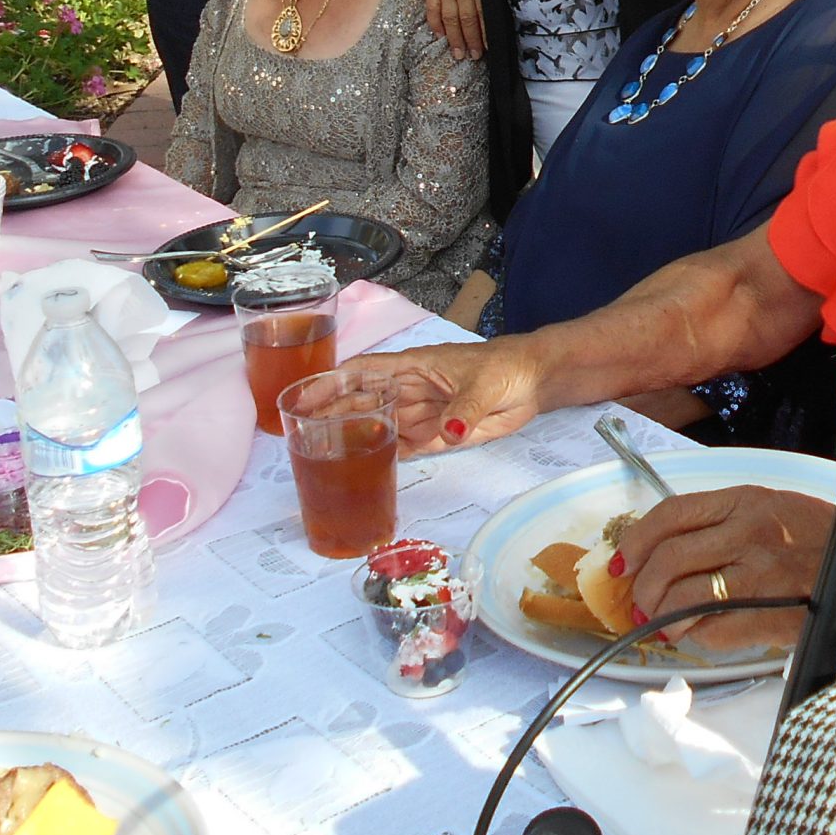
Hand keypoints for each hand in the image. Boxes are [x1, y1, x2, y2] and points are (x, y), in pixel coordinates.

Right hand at [305, 340, 543, 453]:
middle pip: (362, 401)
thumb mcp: (484, 383)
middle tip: (301, 435)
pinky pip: (402, 446)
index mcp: (413, 366)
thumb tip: (448, 432)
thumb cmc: (505, 367)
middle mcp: (409, 390)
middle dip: (332, 414)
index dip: (331, 382)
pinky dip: (383, 455)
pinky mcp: (436, 434)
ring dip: (353, 438)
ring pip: (377, 425)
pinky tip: (363, 468)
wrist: (534, 382)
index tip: (303, 397)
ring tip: (322, 456)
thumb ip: (464, 409)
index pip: (363, 372)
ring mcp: (421, 413)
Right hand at [422, 0, 486, 61]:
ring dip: (454, 38)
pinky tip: (440, 35)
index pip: (481, 13)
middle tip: (473, 57)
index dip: (484, 32)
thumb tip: (487, 11)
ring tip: (457, 53)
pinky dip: (436, 23)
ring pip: (450, 18)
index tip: (487, 47)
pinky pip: (432, 8)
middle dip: (470, 40)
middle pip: (466, 19)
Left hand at [613, 488, 832, 653]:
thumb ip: (722, 522)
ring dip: (662, 617)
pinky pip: (712, 630)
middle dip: (642, 587)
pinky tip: (698, 634)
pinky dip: (695, 637)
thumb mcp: (770, 507)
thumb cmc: (817, 536)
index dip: (636, 540)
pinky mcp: (769, 616)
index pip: (672, 513)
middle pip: (669, 558)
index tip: (621, 562)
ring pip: (683, 598)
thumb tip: (664, 550)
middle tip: (639, 602)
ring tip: (664, 623)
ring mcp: (758, 577)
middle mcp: (747, 534)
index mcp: (744, 502)